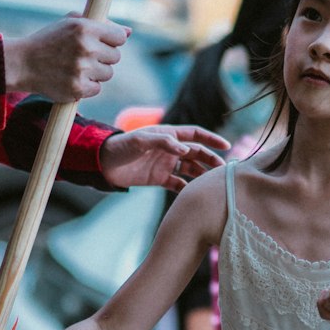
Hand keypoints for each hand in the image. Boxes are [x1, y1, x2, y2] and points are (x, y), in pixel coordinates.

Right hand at [1, 15, 128, 101]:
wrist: (22, 63)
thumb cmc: (49, 40)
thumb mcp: (71, 23)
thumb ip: (101, 24)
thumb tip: (128, 32)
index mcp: (85, 28)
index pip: (119, 37)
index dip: (112, 40)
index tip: (102, 42)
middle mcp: (86, 48)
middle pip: (116, 57)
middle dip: (103, 57)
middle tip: (83, 56)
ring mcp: (82, 70)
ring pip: (108, 74)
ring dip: (96, 72)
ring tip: (76, 66)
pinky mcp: (78, 89)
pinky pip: (97, 88)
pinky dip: (87, 86)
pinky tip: (71, 78)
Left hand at [99, 125, 227, 190]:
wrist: (103, 164)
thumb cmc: (121, 146)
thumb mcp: (141, 140)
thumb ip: (164, 143)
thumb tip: (186, 150)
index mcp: (169, 135)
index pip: (195, 135)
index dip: (211, 139)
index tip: (225, 146)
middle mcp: (170, 150)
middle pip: (197, 153)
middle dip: (211, 160)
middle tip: (223, 171)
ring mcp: (166, 164)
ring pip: (190, 169)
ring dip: (202, 175)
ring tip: (214, 184)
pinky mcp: (159, 179)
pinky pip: (178, 184)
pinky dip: (187, 188)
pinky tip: (195, 195)